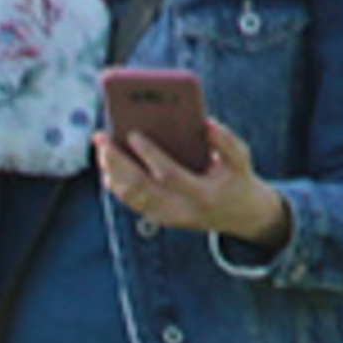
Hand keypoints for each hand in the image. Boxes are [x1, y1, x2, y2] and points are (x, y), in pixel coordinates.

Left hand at [97, 119, 287, 246]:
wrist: (240, 216)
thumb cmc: (236, 179)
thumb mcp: (241, 160)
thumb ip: (227, 141)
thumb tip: (206, 123)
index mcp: (202, 195)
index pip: (169, 176)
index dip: (149, 155)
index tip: (132, 134)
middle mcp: (182, 210)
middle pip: (140, 188)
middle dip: (117, 162)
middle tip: (101, 137)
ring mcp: (168, 217)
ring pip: (131, 196)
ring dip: (111, 170)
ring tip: (101, 145)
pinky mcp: (160, 218)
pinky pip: (131, 201)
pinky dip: (116, 182)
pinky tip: (108, 163)